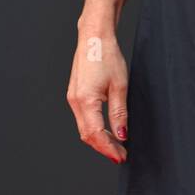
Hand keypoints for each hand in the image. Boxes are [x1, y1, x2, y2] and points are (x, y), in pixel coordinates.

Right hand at [66, 26, 129, 164]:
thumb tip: (121, 135)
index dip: (108, 149)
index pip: (96, 134)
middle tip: (121, 155)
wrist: (94, 37)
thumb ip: (119, 113)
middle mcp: (75, 102)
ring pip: (84, 128)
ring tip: (116, 145)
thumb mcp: (120, 86)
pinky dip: (94, 128)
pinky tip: (106, 129)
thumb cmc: (107, 56)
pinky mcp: (75, 94)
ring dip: (98, 139)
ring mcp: (73, 98)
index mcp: (85, 100)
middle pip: (87, 135)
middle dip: (103, 147)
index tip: (121, 156)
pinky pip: (83, 118)